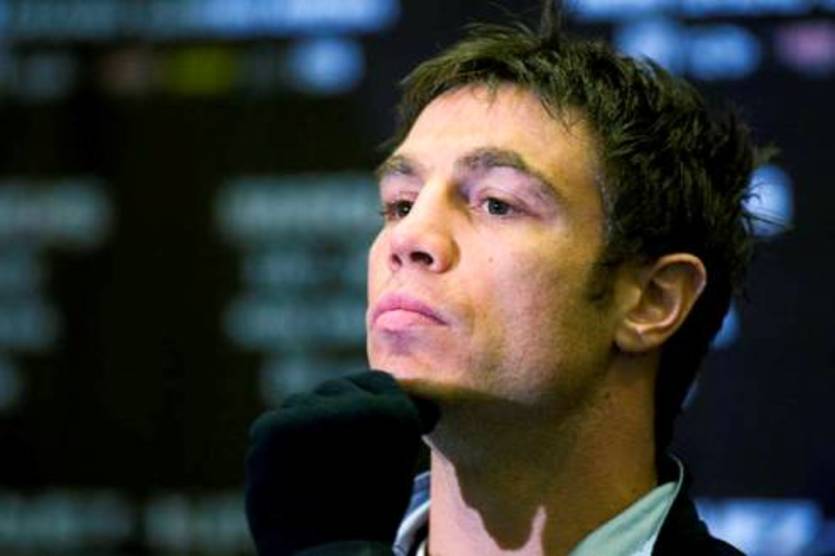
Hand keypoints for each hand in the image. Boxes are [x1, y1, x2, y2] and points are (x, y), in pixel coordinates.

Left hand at [245, 370, 438, 554]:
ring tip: (313, 473)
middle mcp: (357, 405)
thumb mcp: (397, 458)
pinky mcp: (273, 427)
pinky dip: (275, 446)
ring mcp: (312, 414)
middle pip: (334, 390)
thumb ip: (390, 415)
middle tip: (336, 464)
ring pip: (300, 405)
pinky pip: (272, 423)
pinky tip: (289, 477)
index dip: (365, 407)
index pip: (374, 382)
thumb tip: (399, 385)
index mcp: (397, 412)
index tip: (362, 440)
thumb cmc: (368, 511)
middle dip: (331, 418)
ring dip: (302, 429)